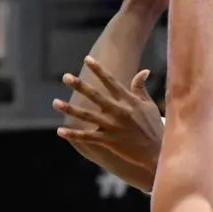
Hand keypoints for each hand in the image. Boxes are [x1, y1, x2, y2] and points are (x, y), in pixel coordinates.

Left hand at [55, 57, 163, 181]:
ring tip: (55, 103)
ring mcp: (113, 126)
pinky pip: (88, 137)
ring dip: (70, 109)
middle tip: (66, 77)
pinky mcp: (109, 141)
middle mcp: (119, 111)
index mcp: (128, 101)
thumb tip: (144, 71)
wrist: (157, 152)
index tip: (87, 59)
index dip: (99, 70)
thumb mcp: (149, 105)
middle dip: (80, 86)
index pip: (111, 82)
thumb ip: (141, 88)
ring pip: (87, 116)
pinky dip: (74, 134)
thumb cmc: (153, 127)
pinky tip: (60, 131)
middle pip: (96, 96)